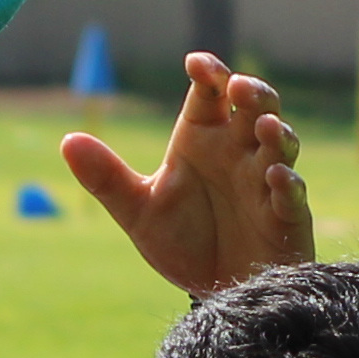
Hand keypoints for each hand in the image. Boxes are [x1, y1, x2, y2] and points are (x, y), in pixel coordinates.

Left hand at [59, 52, 313, 297]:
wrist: (213, 293)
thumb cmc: (181, 242)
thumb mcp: (138, 210)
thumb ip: (107, 178)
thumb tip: (67, 142)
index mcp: (203, 138)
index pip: (209, 93)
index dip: (209, 73)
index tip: (196, 64)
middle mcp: (238, 151)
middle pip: (255, 106)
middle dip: (253, 93)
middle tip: (240, 88)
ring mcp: (267, 180)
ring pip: (281, 143)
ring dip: (276, 132)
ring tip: (266, 126)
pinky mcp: (287, 214)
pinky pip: (291, 194)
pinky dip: (286, 183)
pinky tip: (276, 176)